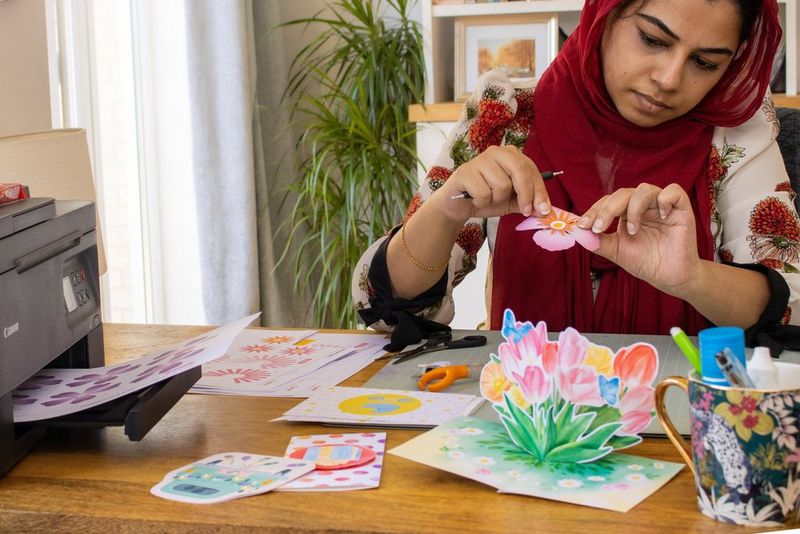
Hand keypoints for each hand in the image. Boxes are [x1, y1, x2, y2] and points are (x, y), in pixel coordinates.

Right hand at [434, 145, 551, 221]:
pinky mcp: (465, 172)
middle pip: (520, 171)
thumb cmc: (486, 198)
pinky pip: (484, 193)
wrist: (457, 204)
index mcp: (511, 155)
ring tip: (487, 198)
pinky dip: (481, 202)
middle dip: (526, 194)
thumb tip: (545, 211)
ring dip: (496, 199)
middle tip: (525, 211)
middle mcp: (497, 152)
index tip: (543, 210)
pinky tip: (474, 199)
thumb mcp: (511, 201)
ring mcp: (480, 160)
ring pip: (502, 185)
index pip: (531, 170)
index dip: (539, 191)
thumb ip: (528, 203)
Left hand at [578, 183, 703, 295]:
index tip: (583, 226)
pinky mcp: (681, 208)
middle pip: (622, 193)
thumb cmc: (645, 262)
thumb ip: (598, 242)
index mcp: (626, 212)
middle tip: (599, 228)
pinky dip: (665, 199)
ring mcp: (661, 205)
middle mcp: (642, 205)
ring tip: (632, 231)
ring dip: (634, 208)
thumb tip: (578, 234)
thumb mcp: (617, 252)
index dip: (594, 211)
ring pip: (644, 190)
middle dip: (607, 209)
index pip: (607, 202)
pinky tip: (662, 217)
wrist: (669, 277)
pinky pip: (673, 191)